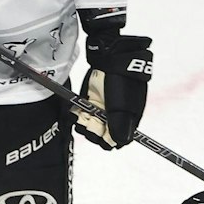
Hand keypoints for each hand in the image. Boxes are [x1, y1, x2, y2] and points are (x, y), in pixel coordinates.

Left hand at [76, 31, 151, 149]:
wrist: (110, 59)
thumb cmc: (122, 81)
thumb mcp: (123, 104)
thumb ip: (120, 124)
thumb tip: (119, 143)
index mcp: (127, 119)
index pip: (116, 141)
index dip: (106, 139)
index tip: (101, 130)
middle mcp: (113, 117)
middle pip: (99, 137)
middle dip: (92, 130)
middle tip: (91, 118)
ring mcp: (100, 111)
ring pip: (86, 128)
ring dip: (82, 123)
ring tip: (83, 113)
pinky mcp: (88, 104)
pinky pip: (78, 118)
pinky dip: (75, 116)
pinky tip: (77, 110)